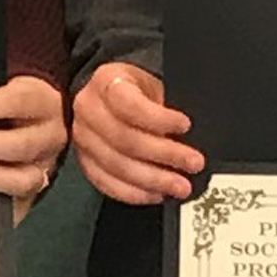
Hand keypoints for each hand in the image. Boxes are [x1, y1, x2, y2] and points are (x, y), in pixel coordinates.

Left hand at [0, 76, 67, 205]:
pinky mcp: (38, 185)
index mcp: (43, 101)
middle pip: (20, 145)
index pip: (17, 102)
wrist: (41, 113)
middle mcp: (51, 134)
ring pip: (23, 179)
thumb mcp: (3, 84)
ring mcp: (47, 164)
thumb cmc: (15, 99)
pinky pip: (18, 198)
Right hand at [69, 62, 201, 204]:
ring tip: (180, 186)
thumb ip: (166, 106)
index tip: (185, 125)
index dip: (159, 119)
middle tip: (194, 163)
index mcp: (105, 82)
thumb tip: (189, 137)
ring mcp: (82, 138)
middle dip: (164, 154)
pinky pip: (105, 182)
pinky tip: (156, 194)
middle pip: (125, 139)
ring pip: (116, 165)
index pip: (128, 104)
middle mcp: (88, 110)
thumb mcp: (152, 84)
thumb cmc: (136, 89)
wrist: (108, 94)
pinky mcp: (84, 160)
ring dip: (153, 180)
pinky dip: (133, 192)